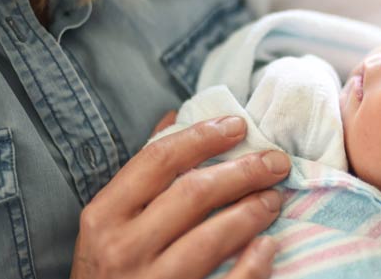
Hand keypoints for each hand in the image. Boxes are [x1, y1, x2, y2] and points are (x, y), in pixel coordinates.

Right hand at [70, 114, 290, 278]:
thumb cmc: (111, 267)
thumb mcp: (111, 219)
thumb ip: (144, 170)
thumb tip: (175, 116)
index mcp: (105, 215)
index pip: (158, 160)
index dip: (202, 137)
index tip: (239, 125)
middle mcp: (123, 248)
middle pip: (193, 194)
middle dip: (242, 171)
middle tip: (275, 162)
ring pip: (211, 238)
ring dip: (251, 212)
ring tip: (273, 198)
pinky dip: (252, 265)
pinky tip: (267, 246)